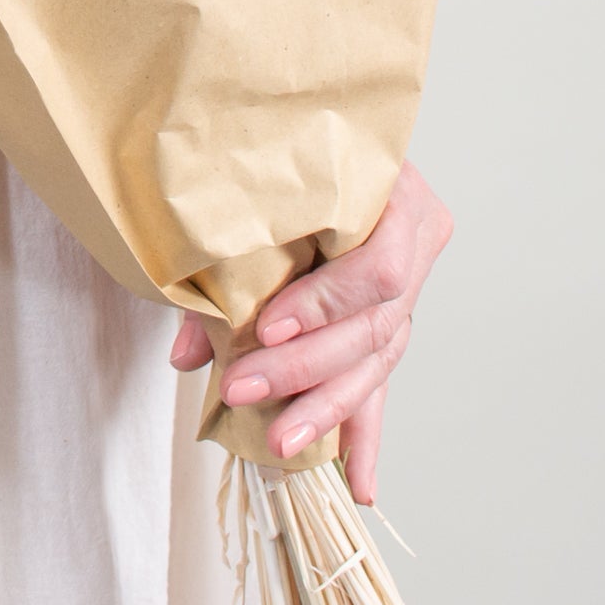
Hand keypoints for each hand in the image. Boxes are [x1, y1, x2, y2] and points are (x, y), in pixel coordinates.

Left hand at [168, 161, 452, 501]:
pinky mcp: (389, 322)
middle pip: (373, 327)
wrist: (324, 118)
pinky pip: (379, 381)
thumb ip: (229, 259)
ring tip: (283, 445)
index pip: (375, 270)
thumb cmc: (288, 147)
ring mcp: (411, 288)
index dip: (322, 307)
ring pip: (376, 363)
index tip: (267, 329)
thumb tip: (189, 354)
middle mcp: (416, 245)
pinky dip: (364, 433)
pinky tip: (362, 485)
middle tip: (245, 392)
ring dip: (327, 410)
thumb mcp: (266, 185)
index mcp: (399, 198)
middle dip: (306, 370)